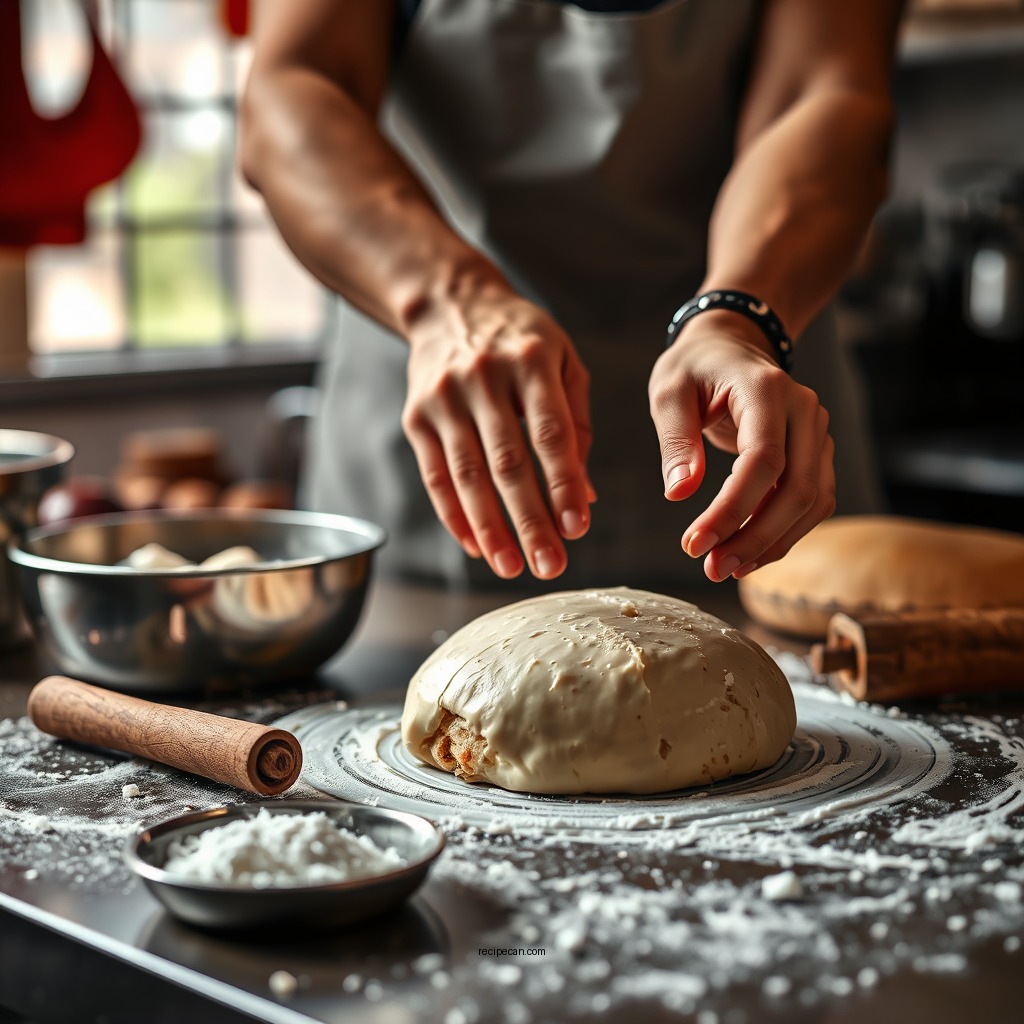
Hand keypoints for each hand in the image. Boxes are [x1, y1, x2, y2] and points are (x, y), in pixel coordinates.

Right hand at [401, 279, 593, 579]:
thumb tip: (586, 496)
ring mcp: (444, 397)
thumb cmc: (521, 340)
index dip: (563, 482)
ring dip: (490, 528)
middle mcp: (483, 376)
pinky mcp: (416, 416)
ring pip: (467, 474)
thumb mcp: (563, 361)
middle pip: (507, 461)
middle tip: (550, 565)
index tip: (578, 528)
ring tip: (512, 567)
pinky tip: (475, 546)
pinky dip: (455, 515)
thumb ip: (577, 424)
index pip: (549, 432)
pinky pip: (435, 475)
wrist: (449, 303)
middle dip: (530, 520)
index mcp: (531, 359)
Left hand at [649, 311, 835, 581]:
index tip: (694, 544)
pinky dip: (785, 533)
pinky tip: (749, 554)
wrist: (729, 345)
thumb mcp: (669, 392)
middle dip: (754, 537)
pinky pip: (813, 502)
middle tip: (711, 568)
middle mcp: (804, 410)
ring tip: (726, 567)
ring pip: (812, 502)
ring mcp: (816, 432)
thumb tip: (680, 493)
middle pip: (796, 488)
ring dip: (772, 543)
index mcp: (766, 389)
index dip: (732, 509)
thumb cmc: (694, 367)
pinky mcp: (816, 452)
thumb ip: (675, 440)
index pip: (763, 460)